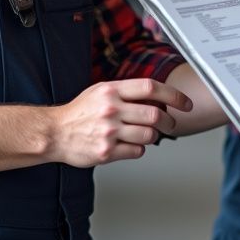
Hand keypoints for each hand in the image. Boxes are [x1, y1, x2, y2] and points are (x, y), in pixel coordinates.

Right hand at [51, 78, 191, 166]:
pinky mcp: (106, 152)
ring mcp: (109, 132)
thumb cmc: (79, 112)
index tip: (184, 103)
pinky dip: (139, 149)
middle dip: (169, 121)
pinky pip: (137, 152)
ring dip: (154, 136)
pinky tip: (131, 145)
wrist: (54, 133)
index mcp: (111, 90)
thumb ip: (126, 91)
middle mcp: (111, 109)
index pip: (151, 87)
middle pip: (155, 114)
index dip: (173, 95)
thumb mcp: (101, 91)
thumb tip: (157, 95)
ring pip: (149, 135)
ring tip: (147, 135)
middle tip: (170, 124)